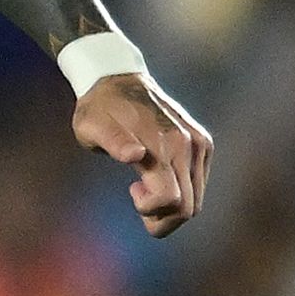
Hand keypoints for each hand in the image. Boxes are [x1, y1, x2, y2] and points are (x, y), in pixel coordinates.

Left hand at [77, 70, 209, 237]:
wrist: (116, 79)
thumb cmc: (98, 108)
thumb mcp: (92, 128)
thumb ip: (113, 144)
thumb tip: (135, 155)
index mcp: (164, 146)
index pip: (172, 200)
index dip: (150, 209)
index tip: (131, 190)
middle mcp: (189, 146)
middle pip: (189, 208)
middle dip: (161, 216)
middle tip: (136, 194)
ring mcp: (199, 144)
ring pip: (196, 200)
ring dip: (170, 206)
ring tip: (143, 185)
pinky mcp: (202, 142)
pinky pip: (198, 184)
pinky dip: (180, 191)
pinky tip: (156, 175)